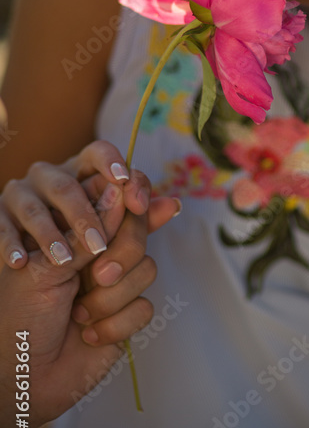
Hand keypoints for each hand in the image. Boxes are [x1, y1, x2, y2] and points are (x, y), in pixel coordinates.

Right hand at [0, 139, 152, 267]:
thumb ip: (139, 220)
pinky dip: (10, 244)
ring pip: (32, 207)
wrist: (38, 276)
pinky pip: (1, 227)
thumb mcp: (111, 234)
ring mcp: (19, 195)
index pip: (97, 152)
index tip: (125, 180)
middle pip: (65, 185)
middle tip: (99, 244)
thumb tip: (174, 205)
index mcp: (81, 171)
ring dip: (49, 235)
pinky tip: (21, 263)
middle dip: (83, 215)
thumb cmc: (83, 248)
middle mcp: (48, 176)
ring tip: (64, 261)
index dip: (112, 163)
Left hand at [0, 162, 179, 427]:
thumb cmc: (20, 318)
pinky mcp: (127, 313)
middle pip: (138, 229)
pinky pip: (145, 306)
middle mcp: (97, 251)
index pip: (113, 196)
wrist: (20, 382)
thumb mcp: (49, 266)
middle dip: (121, 254)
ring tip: (78, 315)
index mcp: (72, 230)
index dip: (132, 192)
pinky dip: (115, 324)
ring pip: (147, 268)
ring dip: (110, 298)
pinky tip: (88, 335)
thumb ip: (89, 230)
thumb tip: (120, 190)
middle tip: (95, 276)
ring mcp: (114, 281)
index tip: (137, 200)